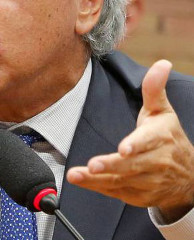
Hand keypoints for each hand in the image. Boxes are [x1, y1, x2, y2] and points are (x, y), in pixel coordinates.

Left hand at [67, 60, 193, 221]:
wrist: (189, 178)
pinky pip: (115, 192)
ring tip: (77, 175)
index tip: (124, 148)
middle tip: (93, 165)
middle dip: (112, 165)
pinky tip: (80, 181)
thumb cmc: (169, 137)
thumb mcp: (163, 112)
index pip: (149, 141)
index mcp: (161, 138)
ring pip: (121, 180)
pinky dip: (96, 187)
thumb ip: (154, 89)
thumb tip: (162, 63)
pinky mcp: (137, 194)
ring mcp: (148, 181)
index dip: (136, 145)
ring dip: (97, 179)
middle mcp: (156, 162)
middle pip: (132, 165)